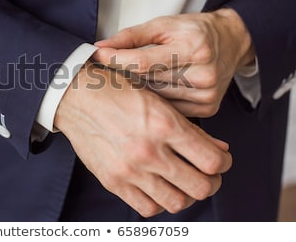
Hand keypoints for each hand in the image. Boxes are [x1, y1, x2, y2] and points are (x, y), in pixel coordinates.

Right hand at [55, 62, 231, 216]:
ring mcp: (129, 170)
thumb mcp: (158, 100)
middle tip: (206, 173)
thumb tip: (219, 150)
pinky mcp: (112, 181)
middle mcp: (149, 151)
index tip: (220, 160)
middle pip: (200, 187)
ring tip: (182, 182)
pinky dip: (159, 202)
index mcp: (164, 124)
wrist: (76, 96)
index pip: (212, 161)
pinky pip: (147, 208)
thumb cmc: (117, 92)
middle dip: (211, 182)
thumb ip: (189, 128)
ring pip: (177, 202)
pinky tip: (158, 187)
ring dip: (186, 194)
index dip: (224, 163)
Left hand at [93, 9, 255, 117]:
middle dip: (123, 75)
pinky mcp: (207, 109)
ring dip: (137, 90)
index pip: (143, 62)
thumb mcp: (164, 24)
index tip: (96, 58)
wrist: (232, 42)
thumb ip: (131, 36)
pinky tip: (148, 93)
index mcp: (193, 47)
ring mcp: (206, 95)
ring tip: (128, 81)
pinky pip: (168, 108)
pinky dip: (154, 101)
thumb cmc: (194, 31)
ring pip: (155, 98)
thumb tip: (100, 47)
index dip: (116, 61)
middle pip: (148, 82)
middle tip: (106, 71)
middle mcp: (203, 74)